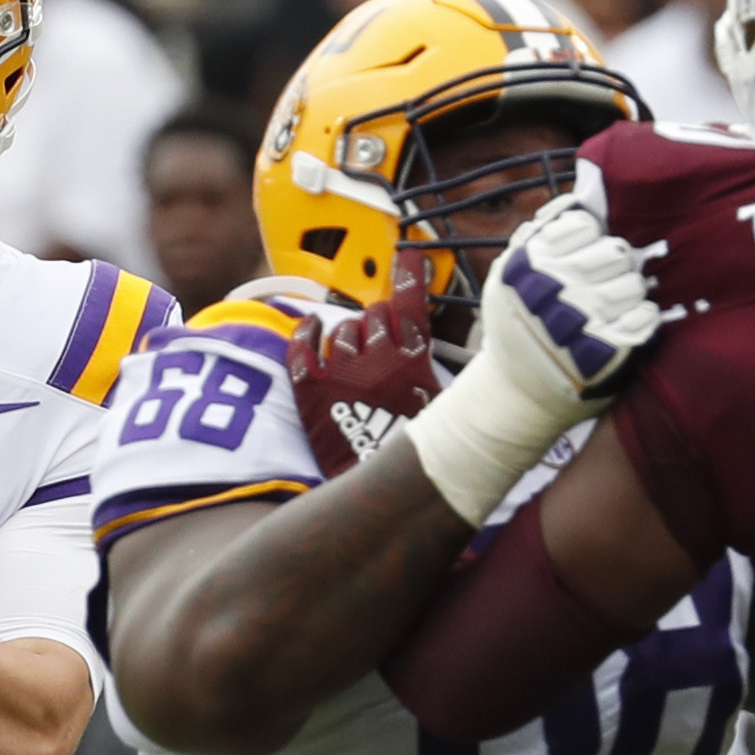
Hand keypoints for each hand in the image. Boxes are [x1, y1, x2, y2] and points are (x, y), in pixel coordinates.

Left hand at [287, 260, 438, 480]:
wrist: (382, 497)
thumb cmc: (418, 454)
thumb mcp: (446, 405)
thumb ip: (445, 370)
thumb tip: (452, 350)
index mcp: (415, 359)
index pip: (412, 301)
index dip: (411, 275)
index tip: (408, 257)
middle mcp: (378, 356)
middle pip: (377, 314)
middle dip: (382, 319)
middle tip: (384, 339)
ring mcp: (342, 370)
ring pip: (345, 328)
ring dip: (353, 332)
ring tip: (358, 353)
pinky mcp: (311, 389)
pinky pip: (302, 346)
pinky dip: (305, 331)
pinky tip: (309, 326)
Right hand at [399, 189, 663, 527]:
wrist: (515, 397)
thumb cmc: (516, 329)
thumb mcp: (507, 277)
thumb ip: (535, 236)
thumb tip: (575, 201)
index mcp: (527, 264)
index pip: (583, 224)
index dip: (588, 238)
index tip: (582, 257)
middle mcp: (554, 289)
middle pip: (615, 251)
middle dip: (614, 265)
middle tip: (604, 283)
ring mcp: (582, 322)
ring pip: (635, 283)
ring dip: (630, 292)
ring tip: (614, 306)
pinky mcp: (608, 353)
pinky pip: (646, 317)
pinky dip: (642, 319)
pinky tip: (625, 324)